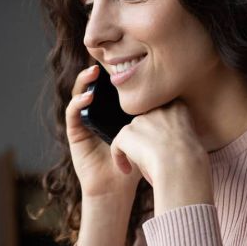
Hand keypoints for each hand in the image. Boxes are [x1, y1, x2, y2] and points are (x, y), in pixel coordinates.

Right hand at [65, 64, 141, 201]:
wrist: (117, 187)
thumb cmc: (135, 161)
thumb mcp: (146, 132)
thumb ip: (154, 115)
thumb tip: (174, 92)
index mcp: (113, 111)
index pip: (111, 86)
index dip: (113, 72)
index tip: (122, 58)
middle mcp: (96, 113)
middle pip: (94, 86)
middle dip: (97, 72)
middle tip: (105, 60)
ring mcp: (84, 121)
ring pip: (80, 95)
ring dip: (84, 82)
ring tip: (93, 73)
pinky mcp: (74, 132)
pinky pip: (72, 114)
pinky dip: (78, 103)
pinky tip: (87, 97)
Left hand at [109, 101, 212, 214]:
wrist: (182, 164)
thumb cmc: (191, 160)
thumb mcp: (191, 141)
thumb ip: (177, 135)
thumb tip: (165, 145)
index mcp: (178, 107)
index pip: (164, 115)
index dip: (162, 132)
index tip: (166, 147)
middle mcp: (157, 109)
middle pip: (146, 124)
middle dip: (148, 140)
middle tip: (155, 159)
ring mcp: (140, 120)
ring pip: (133, 135)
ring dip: (137, 150)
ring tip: (145, 166)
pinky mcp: (126, 133)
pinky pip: (117, 146)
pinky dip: (120, 159)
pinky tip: (127, 171)